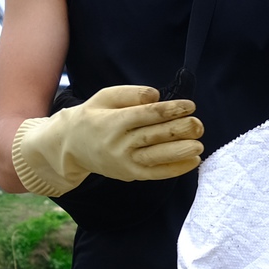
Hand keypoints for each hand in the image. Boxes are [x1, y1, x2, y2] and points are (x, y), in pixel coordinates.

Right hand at [8, 85, 204, 197]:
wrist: (70, 147)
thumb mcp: (104, 97)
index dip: (170, 110)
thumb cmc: (92, 116)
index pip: (146, 115)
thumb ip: (129, 94)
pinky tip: (192, 161)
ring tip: (199, 145)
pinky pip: (155, 173)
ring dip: (180, 152)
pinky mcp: (129, 174)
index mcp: (112, 121)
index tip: (189, 106)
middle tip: (198, 124)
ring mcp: (124, 162)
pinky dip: (175, 169)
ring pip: (156, 157)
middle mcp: (118, 143)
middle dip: (179, 131)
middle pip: (153, 136)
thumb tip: (156, 95)